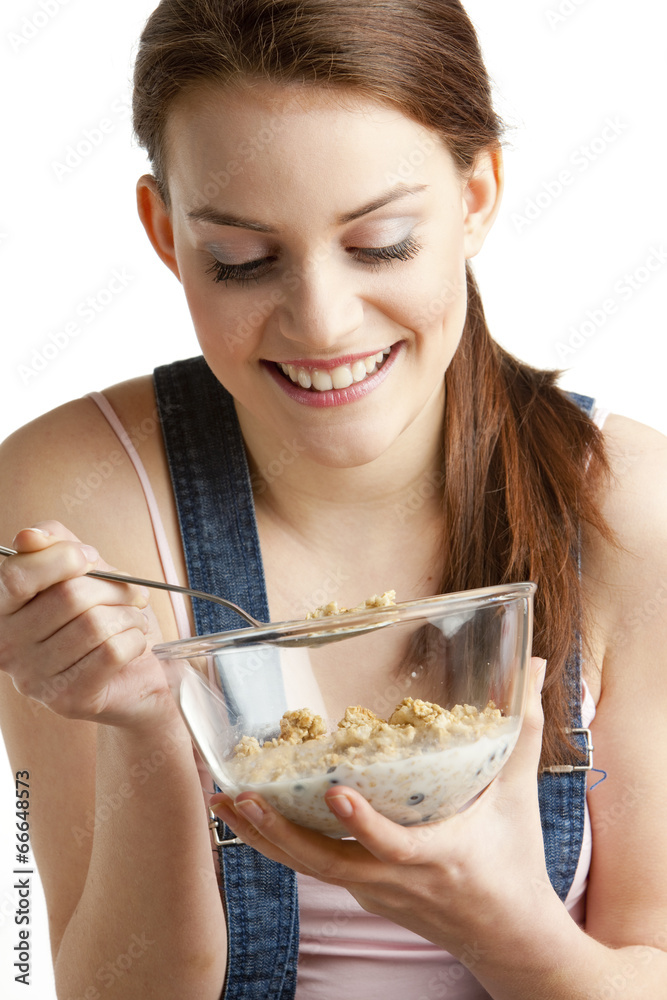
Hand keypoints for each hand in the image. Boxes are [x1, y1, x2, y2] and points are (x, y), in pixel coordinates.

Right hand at [0, 520, 170, 727]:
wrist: (133, 674)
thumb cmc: (105, 615)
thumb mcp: (83, 569)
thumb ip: (55, 544)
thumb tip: (29, 536)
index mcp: (2, 609)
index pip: (18, 574)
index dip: (63, 558)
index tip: (90, 558)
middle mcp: (7, 647)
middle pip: (68, 597)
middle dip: (112, 587)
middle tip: (131, 593)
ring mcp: (34, 679)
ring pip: (94, 625)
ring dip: (128, 615)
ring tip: (133, 619)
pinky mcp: (69, 699)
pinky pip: (112, 652)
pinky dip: (135, 640)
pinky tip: (134, 642)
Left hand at [211, 658, 556, 960]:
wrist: (507, 937)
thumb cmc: (514, 861)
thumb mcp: (519, 796)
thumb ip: (523, 730)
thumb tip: (536, 666)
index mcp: (439, 857)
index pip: (394, 846)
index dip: (363, 823)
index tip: (334, 793)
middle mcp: (398, 881)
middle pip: (328, 864)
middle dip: (278, 833)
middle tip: (239, 795)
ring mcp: (376, 893)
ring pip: (311, 870)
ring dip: (265, 839)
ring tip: (226, 802)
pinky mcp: (365, 895)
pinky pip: (317, 870)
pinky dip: (283, 845)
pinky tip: (253, 817)